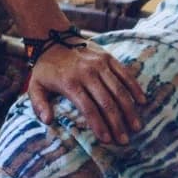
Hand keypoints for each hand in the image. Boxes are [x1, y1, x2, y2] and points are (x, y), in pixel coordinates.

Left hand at [28, 40, 144, 146]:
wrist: (54, 38)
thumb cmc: (46, 68)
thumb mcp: (34, 85)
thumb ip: (39, 104)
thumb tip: (48, 121)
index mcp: (70, 83)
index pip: (88, 108)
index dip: (99, 125)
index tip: (107, 139)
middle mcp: (87, 74)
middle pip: (107, 102)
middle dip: (117, 123)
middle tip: (124, 139)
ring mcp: (100, 65)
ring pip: (119, 90)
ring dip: (129, 110)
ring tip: (136, 126)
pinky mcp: (109, 58)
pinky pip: (125, 74)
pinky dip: (135, 88)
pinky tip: (142, 102)